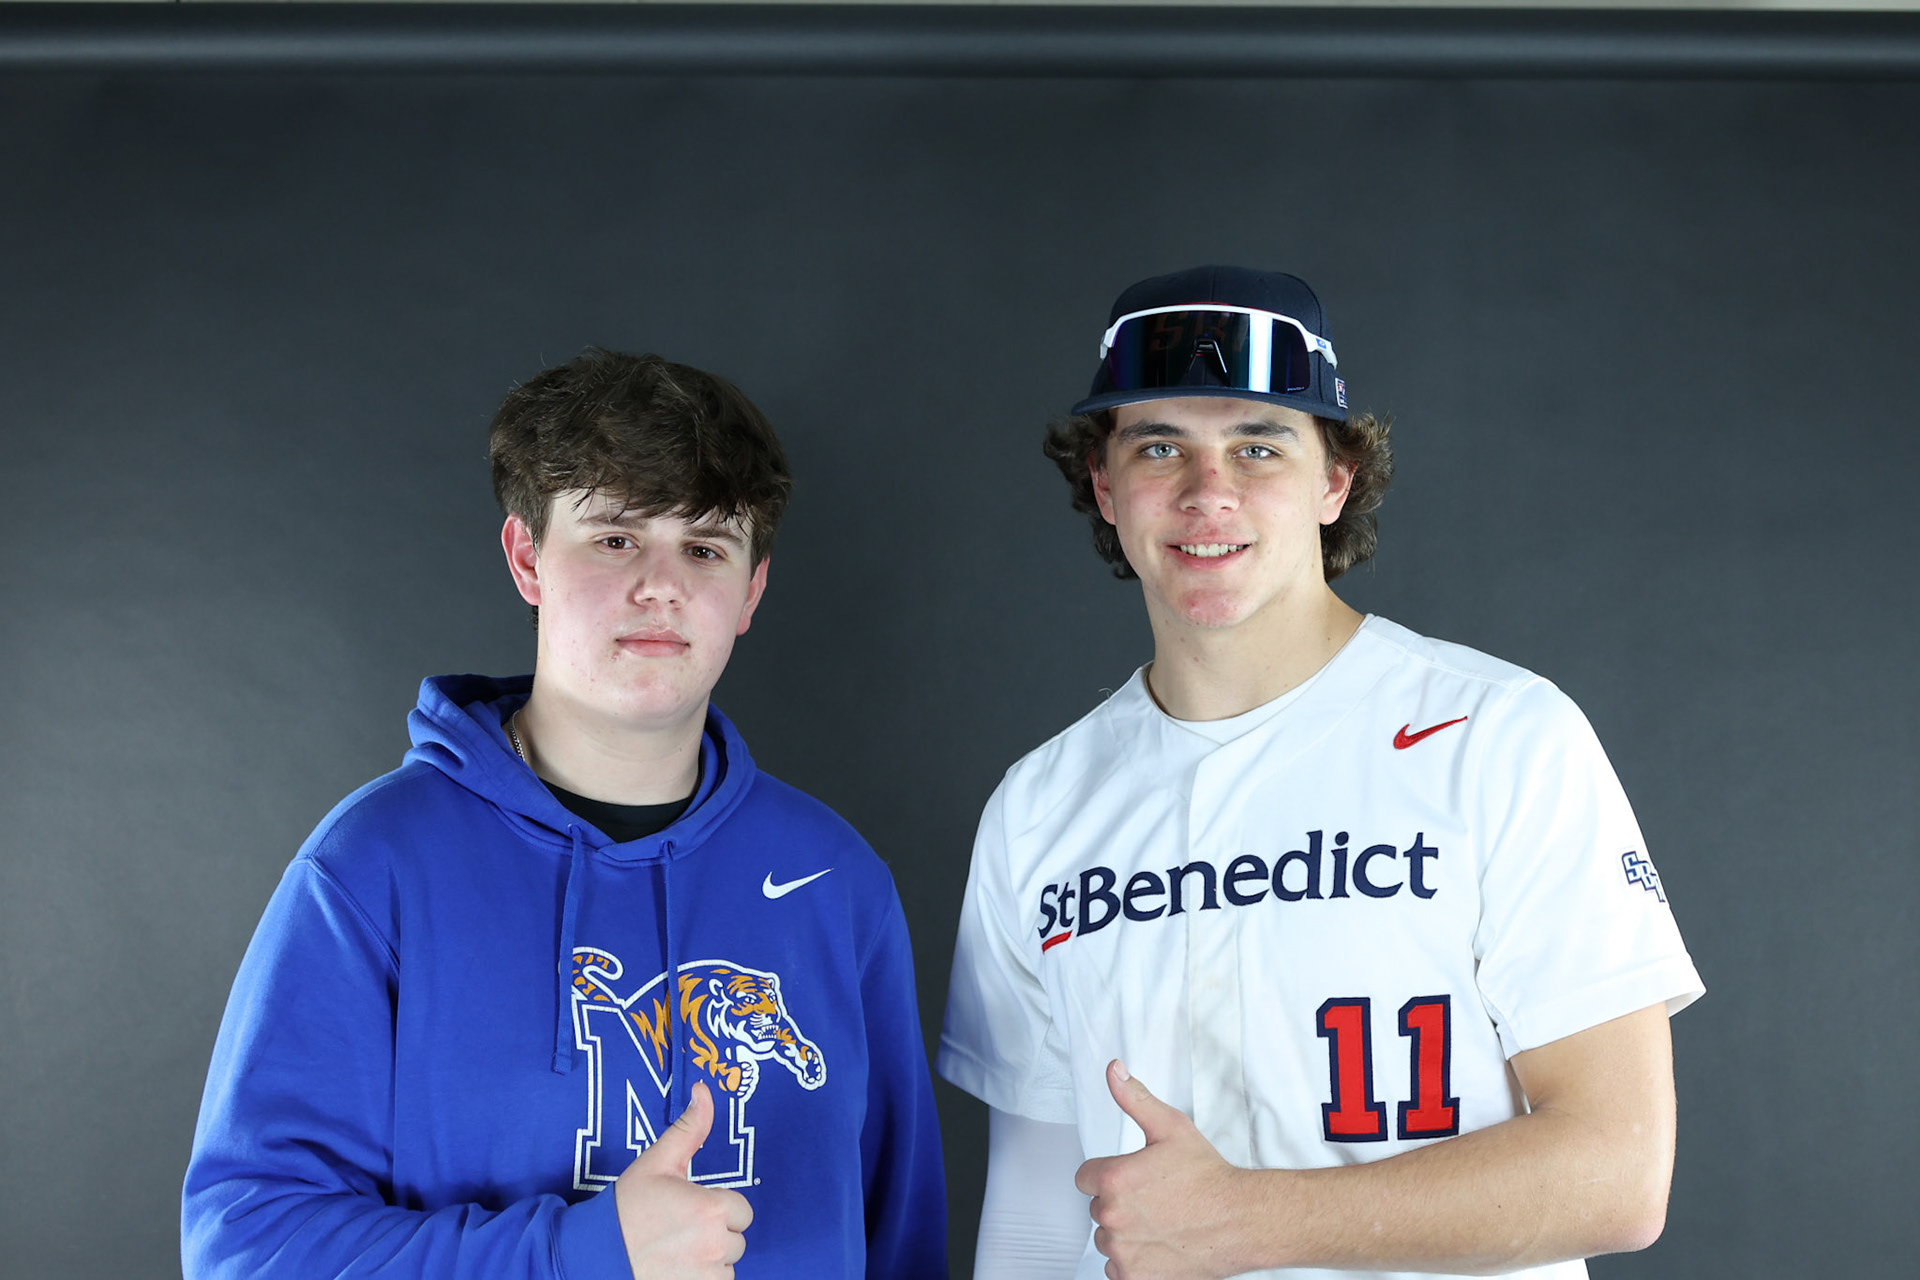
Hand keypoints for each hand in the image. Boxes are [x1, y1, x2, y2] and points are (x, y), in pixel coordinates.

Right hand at [613, 1083, 753, 1277]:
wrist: (594, 1254)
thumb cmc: (626, 1209)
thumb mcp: (657, 1162)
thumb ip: (689, 1129)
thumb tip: (704, 1090)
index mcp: (710, 1208)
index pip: (740, 1210)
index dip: (717, 1208)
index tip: (690, 1210)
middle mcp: (715, 1244)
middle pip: (736, 1238)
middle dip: (715, 1234)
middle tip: (679, 1230)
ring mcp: (706, 1275)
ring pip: (727, 1264)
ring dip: (709, 1259)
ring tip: (676, 1250)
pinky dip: (702, 1278)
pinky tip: (677, 1269)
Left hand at [1074, 1061, 1251, 1279]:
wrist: (1241, 1220)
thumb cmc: (1209, 1177)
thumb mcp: (1171, 1128)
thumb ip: (1134, 1098)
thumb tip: (1113, 1071)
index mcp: (1114, 1179)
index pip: (1084, 1178)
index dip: (1108, 1175)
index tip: (1132, 1178)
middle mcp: (1112, 1217)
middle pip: (1098, 1209)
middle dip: (1120, 1204)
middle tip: (1155, 1199)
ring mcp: (1123, 1251)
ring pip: (1108, 1240)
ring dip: (1126, 1234)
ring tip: (1160, 1223)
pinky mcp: (1135, 1278)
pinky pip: (1117, 1270)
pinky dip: (1134, 1262)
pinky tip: (1159, 1246)